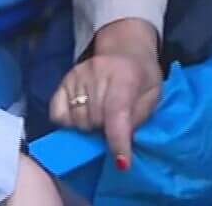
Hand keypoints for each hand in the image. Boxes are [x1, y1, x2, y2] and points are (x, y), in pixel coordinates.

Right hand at [52, 20, 163, 168]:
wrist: (125, 49)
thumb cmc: (141, 76)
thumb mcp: (153, 95)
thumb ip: (140, 118)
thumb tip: (123, 143)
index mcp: (125, 75)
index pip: (117, 113)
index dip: (118, 140)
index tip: (122, 163)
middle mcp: (98, 72)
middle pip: (94, 120)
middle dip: (104, 132)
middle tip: (113, 125)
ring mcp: (77, 75)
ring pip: (76, 120)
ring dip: (88, 128)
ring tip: (100, 118)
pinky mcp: (64, 80)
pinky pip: (57, 113)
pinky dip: (68, 122)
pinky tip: (82, 115)